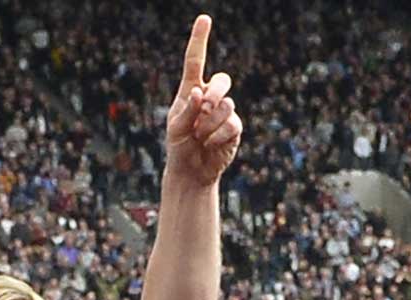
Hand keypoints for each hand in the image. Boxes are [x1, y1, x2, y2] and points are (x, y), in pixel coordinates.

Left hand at [164, 15, 241, 185]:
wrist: (191, 170)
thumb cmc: (179, 146)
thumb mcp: (175, 128)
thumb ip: (187, 110)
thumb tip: (200, 92)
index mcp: (190, 91)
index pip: (195, 61)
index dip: (199, 40)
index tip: (204, 18)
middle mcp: (210, 97)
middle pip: (222, 80)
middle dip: (214, 93)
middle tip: (203, 109)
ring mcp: (225, 111)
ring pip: (226, 105)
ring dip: (209, 124)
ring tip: (200, 137)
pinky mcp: (234, 127)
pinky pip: (231, 124)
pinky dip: (216, 136)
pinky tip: (209, 144)